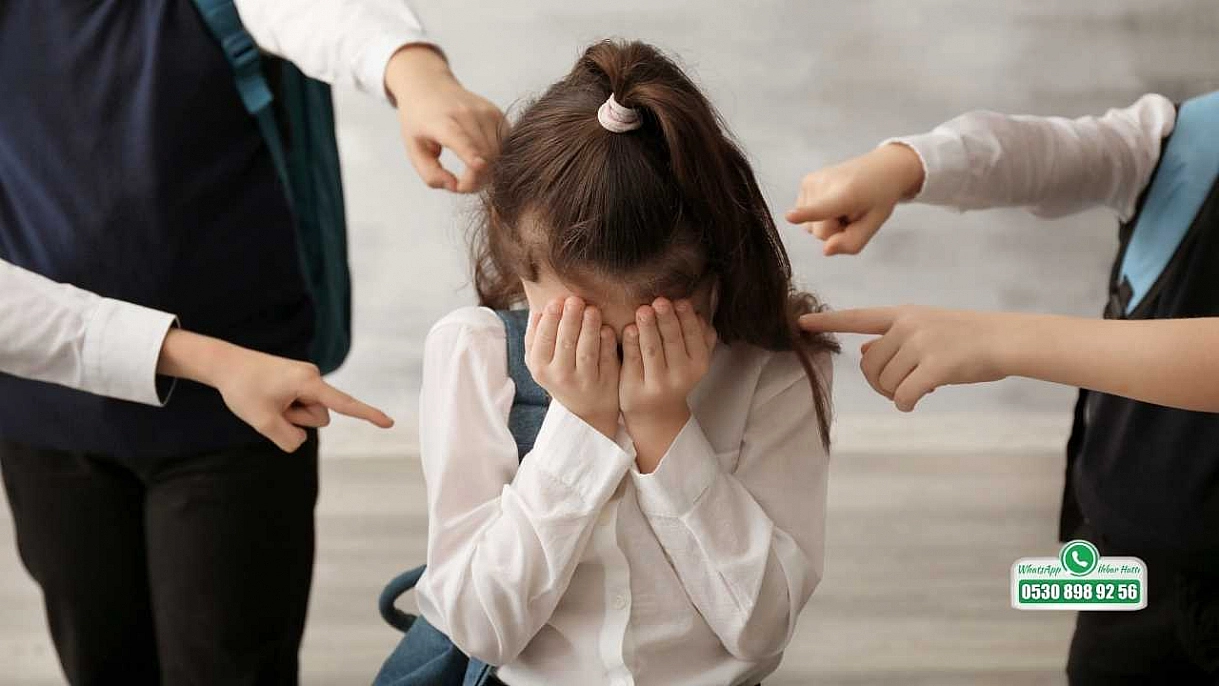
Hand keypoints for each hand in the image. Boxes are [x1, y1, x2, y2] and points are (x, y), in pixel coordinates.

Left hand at [157, 330, 393, 451]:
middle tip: (269, 405)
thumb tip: (301, 440)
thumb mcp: (263, 422)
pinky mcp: (299, 382)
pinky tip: (268, 397)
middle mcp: (313, 377)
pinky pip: (301, 405)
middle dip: (297, 419)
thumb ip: (289, 440)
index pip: (344, 404)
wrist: (225, 364)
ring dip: (289, 415)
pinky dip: (286, 409)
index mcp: (309, 382)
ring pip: (310, 413)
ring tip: (267, 400)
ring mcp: (306, 379)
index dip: (368, 415)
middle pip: (320, 416)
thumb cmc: (243, 389)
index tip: (390, 423)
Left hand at [384, 44, 506, 192]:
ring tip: (470, 172)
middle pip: (484, 155)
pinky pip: (506, 146)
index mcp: (441, 121)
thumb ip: (430, 174)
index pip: (460, 138)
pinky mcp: (498, 114)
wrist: (430, 87)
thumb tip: (456, 187)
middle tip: (461, 184)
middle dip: (477, 180)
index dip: (471, 154)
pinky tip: (482, 159)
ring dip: (489, 172)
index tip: (479, 166)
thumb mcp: (413, 149)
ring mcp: (486, 112)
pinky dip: (497, 158)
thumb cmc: (419, 122)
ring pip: (498, 153)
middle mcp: (467, 113)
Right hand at [525, 297, 620, 438]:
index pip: (543, 340)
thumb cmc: (561, 374)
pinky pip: (607, 359)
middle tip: (575, 300)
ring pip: (587, 351)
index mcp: (540, 368)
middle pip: (565, 343)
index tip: (557, 300)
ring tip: (592, 309)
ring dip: (589, 328)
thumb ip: (536, 337)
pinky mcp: (606, 383)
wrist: (587, 409)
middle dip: (570, 319)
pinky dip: (606, 342)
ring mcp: (584, 382)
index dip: (550, 319)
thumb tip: (537, 309)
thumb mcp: (542, 362)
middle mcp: (560, 377)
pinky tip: (607, 328)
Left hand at [621, 298, 716, 472]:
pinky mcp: (634, 387)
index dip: (686, 318)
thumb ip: (702, 338)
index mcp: (698, 364)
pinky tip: (629, 328)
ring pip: (652, 350)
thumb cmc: (674, 376)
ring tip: (643, 310)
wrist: (657, 414)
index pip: (693, 337)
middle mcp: (680, 376)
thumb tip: (701, 313)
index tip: (679, 300)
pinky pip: (632, 360)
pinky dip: (630, 343)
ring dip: (648, 328)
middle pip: (672, 342)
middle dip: (666, 320)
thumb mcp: (694, 360)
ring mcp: (656, 384)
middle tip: (660, 301)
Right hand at [785, 143, 924, 255]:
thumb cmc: (878, 197)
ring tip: (844, 206)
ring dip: (827, 223)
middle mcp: (824, 183)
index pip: (822, 208)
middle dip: (834, 230)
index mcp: (846, 194)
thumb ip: (851, 243)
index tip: (790, 216)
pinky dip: (819, 214)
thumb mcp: (874, 224)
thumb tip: (825, 250)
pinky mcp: (806, 182)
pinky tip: (834, 202)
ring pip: (809, 226)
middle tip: (852, 213)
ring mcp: (811, 181)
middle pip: (819, 232)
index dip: (805, 214)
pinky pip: (805, 216)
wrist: (881, 168)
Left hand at [798, 306, 1017, 410]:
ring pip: (886, 383)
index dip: (828, 321)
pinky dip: (906, 404)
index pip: (858, 318)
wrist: (1006, 339)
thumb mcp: (927, 329)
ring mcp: (921, 343)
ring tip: (918, 388)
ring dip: (897, 394)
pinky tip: (917, 401)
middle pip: (869, 366)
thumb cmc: (967, 337)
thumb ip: (893, 340)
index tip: (800, 322)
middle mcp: (907, 325)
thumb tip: (863, 352)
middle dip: (879, 384)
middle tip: (899, 389)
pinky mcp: (936, 366)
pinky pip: (904, 395)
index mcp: (903, 314)